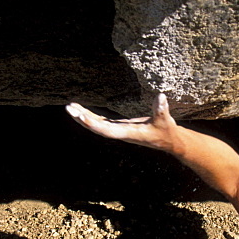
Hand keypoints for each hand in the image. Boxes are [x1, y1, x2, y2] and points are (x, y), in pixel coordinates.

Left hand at [65, 93, 179, 151]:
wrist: (169, 141)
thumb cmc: (167, 132)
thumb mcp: (165, 120)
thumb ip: (162, 109)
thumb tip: (160, 96)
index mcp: (128, 133)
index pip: (107, 130)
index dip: (94, 124)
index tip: (81, 117)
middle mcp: (121, 133)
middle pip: (97, 127)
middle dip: (83, 119)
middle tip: (70, 108)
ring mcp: (119, 130)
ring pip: (98, 125)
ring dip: (84, 117)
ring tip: (71, 107)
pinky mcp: (120, 127)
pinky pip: (102, 122)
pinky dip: (92, 117)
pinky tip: (82, 110)